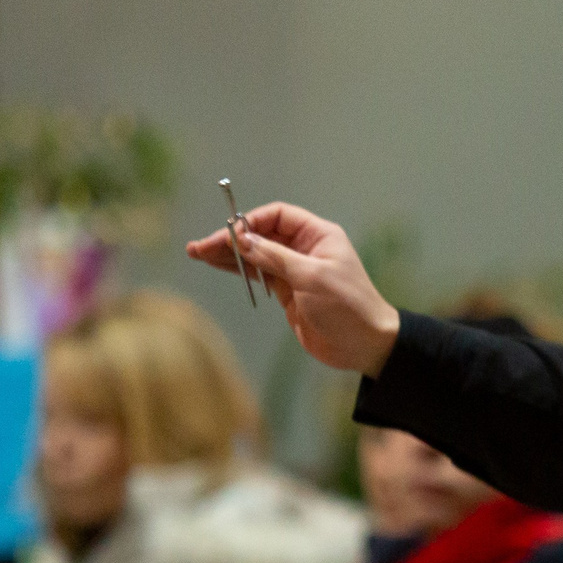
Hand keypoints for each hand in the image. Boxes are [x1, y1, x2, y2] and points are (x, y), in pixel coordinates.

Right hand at [187, 203, 401, 375]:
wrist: (364, 345)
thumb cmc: (346, 306)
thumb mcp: (311, 277)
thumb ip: (275, 257)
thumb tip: (243, 240)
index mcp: (318, 235)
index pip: (278, 216)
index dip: (251, 223)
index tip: (228, 235)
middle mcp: (305, 248)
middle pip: (262, 235)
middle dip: (231, 239)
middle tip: (199, 247)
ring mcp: (295, 270)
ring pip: (256, 255)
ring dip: (228, 254)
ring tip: (198, 253)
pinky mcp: (288, 292)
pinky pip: (258, 274)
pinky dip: (239, 270)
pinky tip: (217, 265)